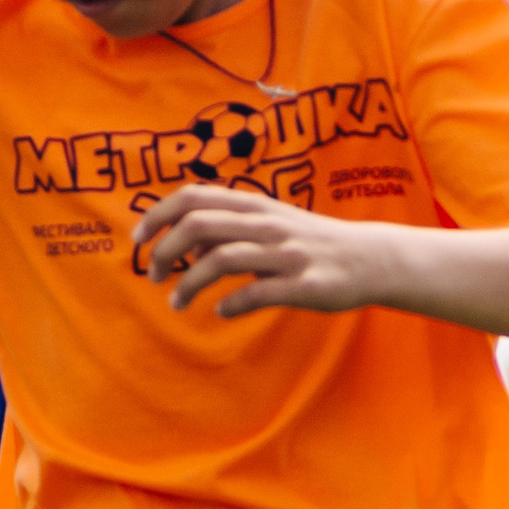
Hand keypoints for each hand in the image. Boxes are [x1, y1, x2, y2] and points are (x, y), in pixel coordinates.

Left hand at [133, 185, 398, 318]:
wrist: (369, 259)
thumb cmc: (310, 243)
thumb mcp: (269, 224)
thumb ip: (228, 228)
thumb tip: (185, 242)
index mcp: (255, 205)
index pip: (194, 197)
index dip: (158, 214)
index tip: (139, 239)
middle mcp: (267, 224)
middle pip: (200, 225)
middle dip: (165, 251)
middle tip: (152, 275)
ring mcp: (286, 254)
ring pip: (222, 259)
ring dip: (189, 283)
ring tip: (176, 302)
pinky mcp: (304, 284)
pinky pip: (258, 292)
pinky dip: (232, 303)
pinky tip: (221, 311)